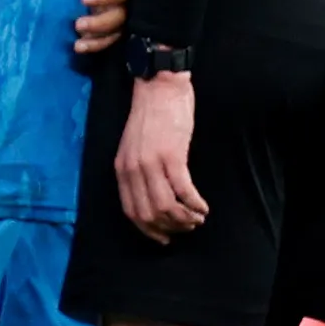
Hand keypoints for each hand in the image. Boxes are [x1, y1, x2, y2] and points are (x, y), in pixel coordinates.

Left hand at [74, 0, 127, 54]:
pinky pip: (111, 38)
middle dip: (100, 24)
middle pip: (120, 17)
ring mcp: (122, 12)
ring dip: (98, 40)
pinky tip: (81, 48)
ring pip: (117, 32)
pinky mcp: (116, 22)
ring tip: (78, 45)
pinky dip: (97, 45)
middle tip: (78, 25)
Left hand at [115, 70, 208, 241]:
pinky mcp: (172, 156)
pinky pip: (183, 191)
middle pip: (149, 213)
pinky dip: (195, 205)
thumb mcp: (134, 147)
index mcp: (121, 169)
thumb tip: (152, 196)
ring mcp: (151, 164)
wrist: (158, 87)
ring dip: (185, 219)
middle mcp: (132, 170)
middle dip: (170, 227)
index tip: (164, 238)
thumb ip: (137, 170)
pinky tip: (203, 207)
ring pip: (166, 207)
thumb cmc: (151, 116)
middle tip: (187, 228)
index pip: (130, 210)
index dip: (148, 229)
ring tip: (198, 219)